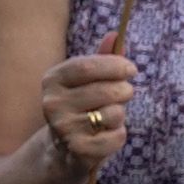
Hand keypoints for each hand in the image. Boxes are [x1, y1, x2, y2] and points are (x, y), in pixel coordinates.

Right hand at [36, 44, 134, 176]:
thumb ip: (101, 59)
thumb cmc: (81, 107)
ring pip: (114, 114)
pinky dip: (119, 136)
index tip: (131, 69)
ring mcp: (63, 128)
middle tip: (124, 94)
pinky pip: (117, 136)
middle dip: (125, 91)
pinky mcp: (79, 149)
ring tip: (107, 118)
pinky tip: (106, 136)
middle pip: (106, 90)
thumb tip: (115, 34)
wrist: (62, 150)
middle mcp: (52, 103)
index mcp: (52, 80)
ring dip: (119, 115)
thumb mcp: (86, 81)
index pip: (87, 66)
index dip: (115, 65)